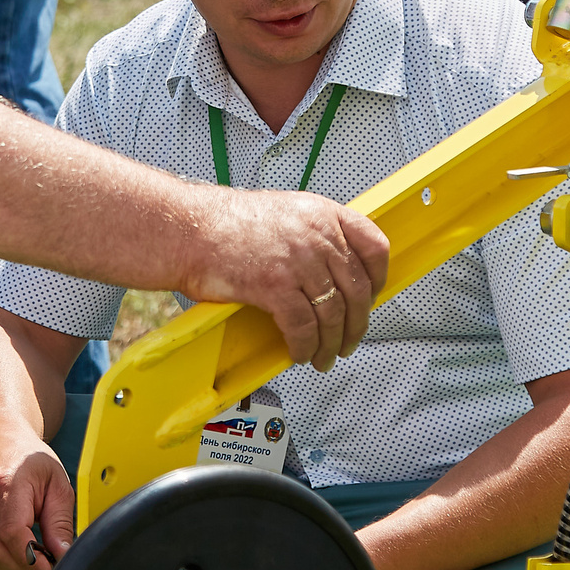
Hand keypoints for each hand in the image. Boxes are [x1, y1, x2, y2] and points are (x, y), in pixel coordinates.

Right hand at [0, 433, 74, 569]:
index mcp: (8, 484)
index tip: (49, 569)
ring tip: (30, 561)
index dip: (31, 559)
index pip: (11, 532)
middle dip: (23, 569)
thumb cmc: (33, 463)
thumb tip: (62, 556)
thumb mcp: (58, 484)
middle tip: (44, 563)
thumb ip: (60, 522)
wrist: (0, 444)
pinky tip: (14, 560)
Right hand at [180, 191, 388, 370]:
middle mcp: (317, 235)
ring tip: (325, 357)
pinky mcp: (275, 286)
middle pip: (357, 289)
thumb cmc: (228, 224)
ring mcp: (298, 261)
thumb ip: (314, 234)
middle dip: (357, 324)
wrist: (190, 229)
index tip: (374, 296)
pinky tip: (299, 353)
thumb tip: (333, 270)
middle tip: (350, 341)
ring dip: (331, 344)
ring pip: (332, 314)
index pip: (374, 246)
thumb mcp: (285, 213)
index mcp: (323, 214)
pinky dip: (304, 346)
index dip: (379, 278)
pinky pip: (303, 327)